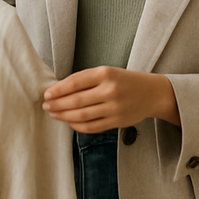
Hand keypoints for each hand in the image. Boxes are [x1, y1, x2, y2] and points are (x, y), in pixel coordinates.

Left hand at [42, 66, 179, 133]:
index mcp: (105, 73)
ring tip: (53, 113)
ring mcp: (114, 108)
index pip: (76, 82)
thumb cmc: (125, 81)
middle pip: (76, 101)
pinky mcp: (117, 121)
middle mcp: (110, 90)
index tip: (47, 93)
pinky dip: (77, 126)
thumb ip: (86, 80)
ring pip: (82, 115)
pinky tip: (69, 122)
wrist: (152, 93)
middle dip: (57, 104)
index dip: (58, 89)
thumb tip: (60, 89)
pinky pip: (92, 127)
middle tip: (46, 105)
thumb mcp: (107, 72)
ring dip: (64, 116)